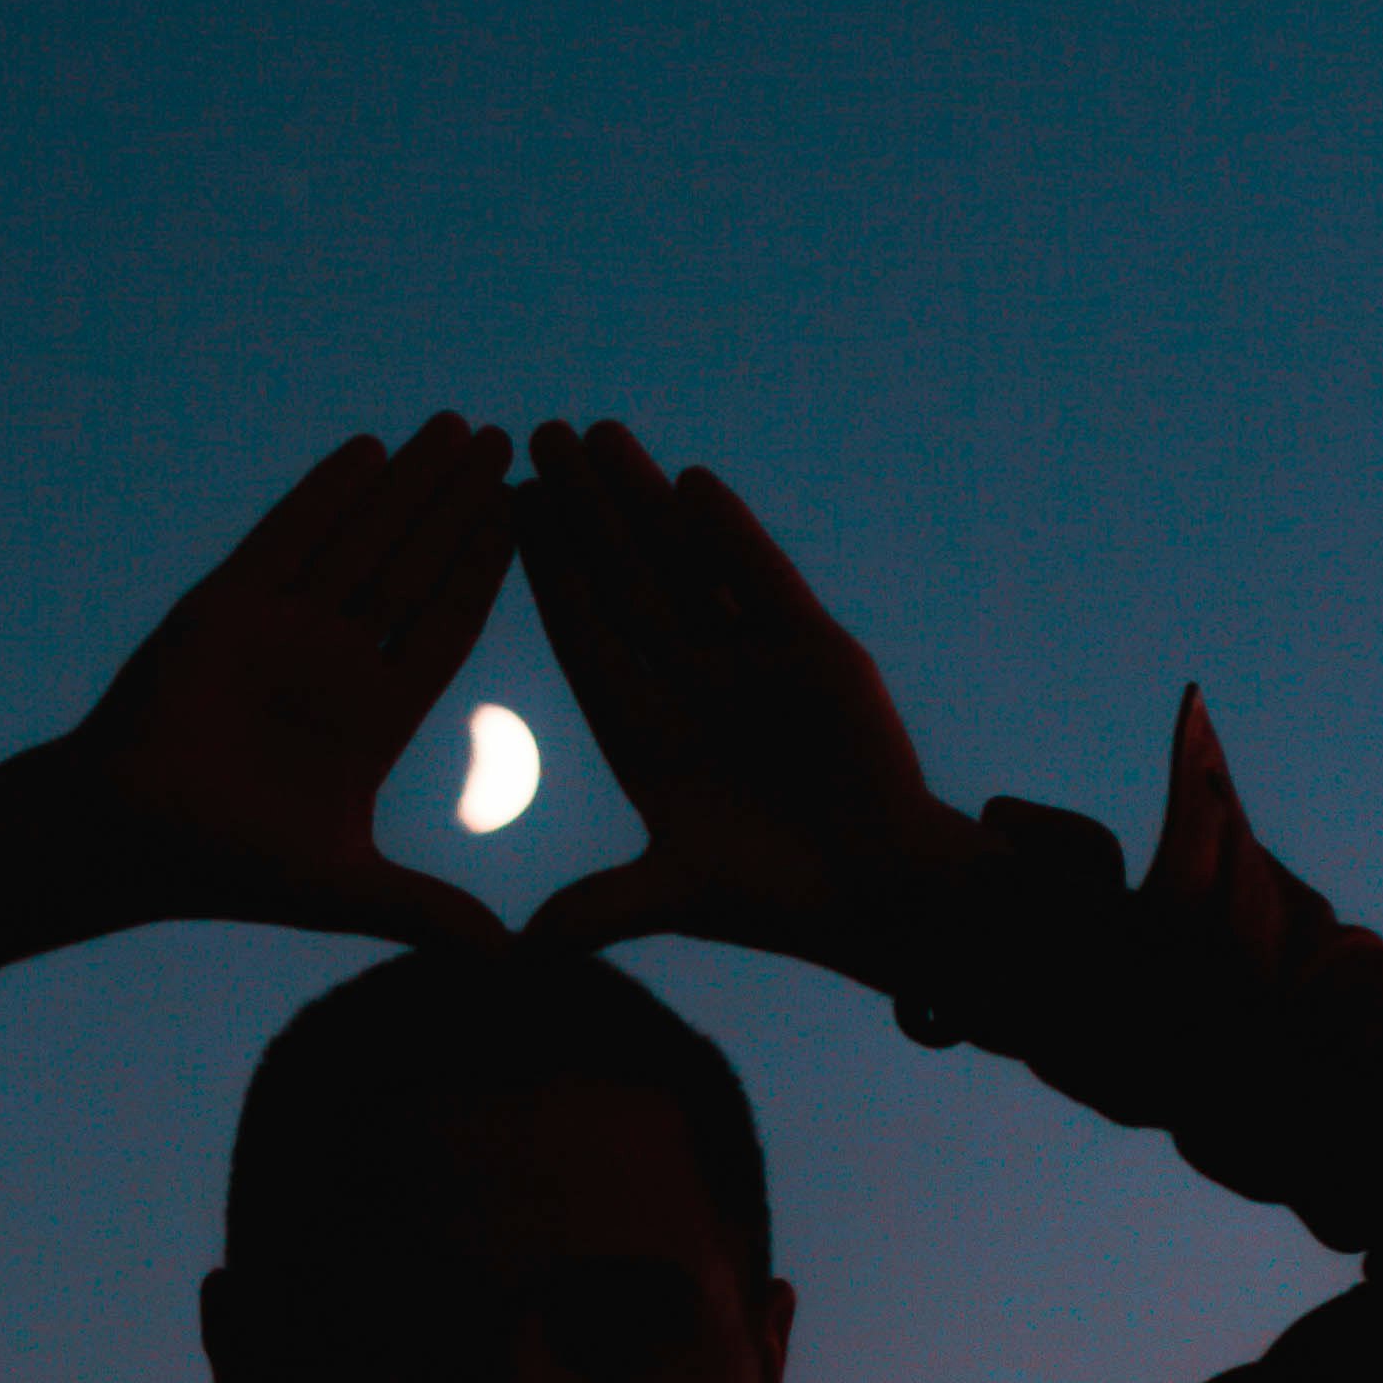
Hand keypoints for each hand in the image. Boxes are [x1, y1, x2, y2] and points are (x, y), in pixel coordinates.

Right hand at [6, 420, 517, 948]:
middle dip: (462, 507)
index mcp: (373, 716)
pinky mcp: (228, 605)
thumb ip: (428, 912)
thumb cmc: (226, 866)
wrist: (126, 838)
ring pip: (362, 539)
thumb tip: (514, 963)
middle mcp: (335, 662)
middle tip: (515, 446)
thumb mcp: (346, 890)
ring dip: (409, 485)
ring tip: (460, 429)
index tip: (535, 523)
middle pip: (416, 567)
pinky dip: (328, 493)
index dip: (489, 575)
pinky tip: (371, 451)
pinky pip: (288, 536)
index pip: (447, 627)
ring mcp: (283, 628)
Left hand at [510, 423, 977, 972]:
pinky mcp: (813, 650)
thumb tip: (522, 949)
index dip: (544, 575)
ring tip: (597, 433)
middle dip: (580, 512)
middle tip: (533, 437)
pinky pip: (759, 581)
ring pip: (683, 564)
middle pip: (622, 580)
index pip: (583, 635)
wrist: (882, 893)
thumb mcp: (676, 896)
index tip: (500, 513)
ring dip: (642, 500)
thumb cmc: (779, 899)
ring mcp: (750, 660)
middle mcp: (690, 684)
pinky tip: (688, 484)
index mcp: (645, 732)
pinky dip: (728, 536)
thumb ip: (602, 908)